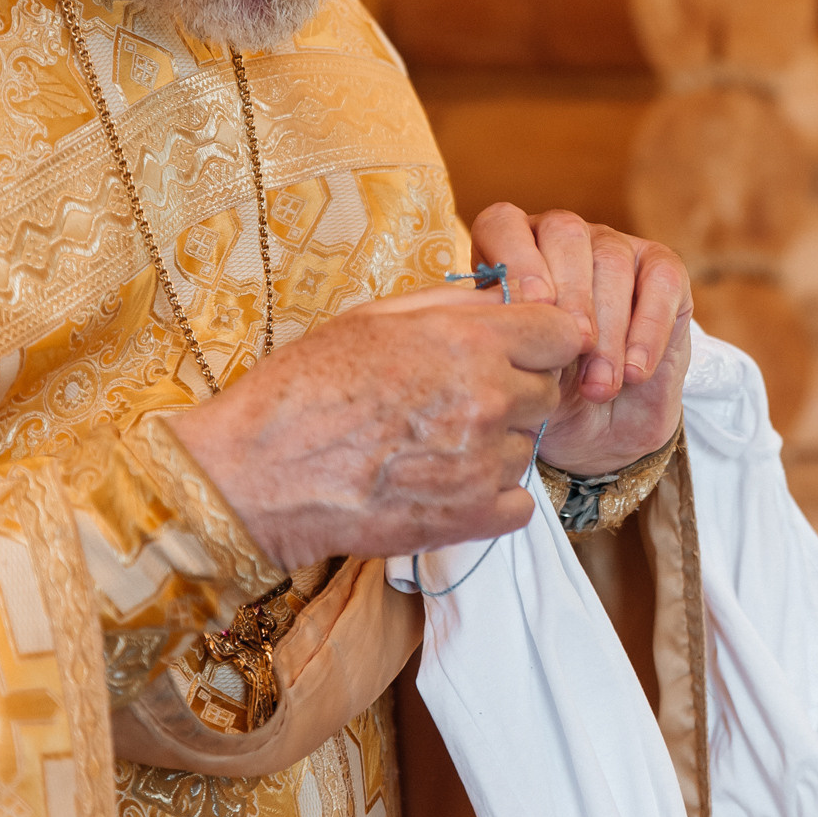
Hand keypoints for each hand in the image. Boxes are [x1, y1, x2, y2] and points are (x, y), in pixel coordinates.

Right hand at [171, 285, 582, 566]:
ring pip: (528, 448)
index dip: (543, 339)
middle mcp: (485, 399)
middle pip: (548, 392)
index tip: (520, 349)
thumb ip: (453, 306)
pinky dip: (493, 498)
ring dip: (496, 446)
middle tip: (460, 400)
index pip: (563, 332)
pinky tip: (448, 484)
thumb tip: (506, 298)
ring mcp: (481, 463)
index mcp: (465, 342)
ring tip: (435, 444)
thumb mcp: (373, 319)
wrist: (255, 475)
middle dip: (516, 392)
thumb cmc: (304, 389)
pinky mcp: (470, 518)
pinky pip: (520, 503)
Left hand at [471, 205, 691, 474]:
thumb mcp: (516, 374)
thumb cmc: (548, 397)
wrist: (604, 430)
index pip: (502, 224)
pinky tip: (635, 373)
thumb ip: (507, 341)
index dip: (516, 261)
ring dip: (609, 329)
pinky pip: (661, 281)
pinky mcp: (662, 270)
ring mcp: (614, 248)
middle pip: (565, 234)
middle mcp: (561, 240)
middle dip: (570, 295)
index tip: (530, 310)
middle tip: (574, 350)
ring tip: (600, 386)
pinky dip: (649, 331)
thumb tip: (508, 322)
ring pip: (612, 260)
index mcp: (510, 253)